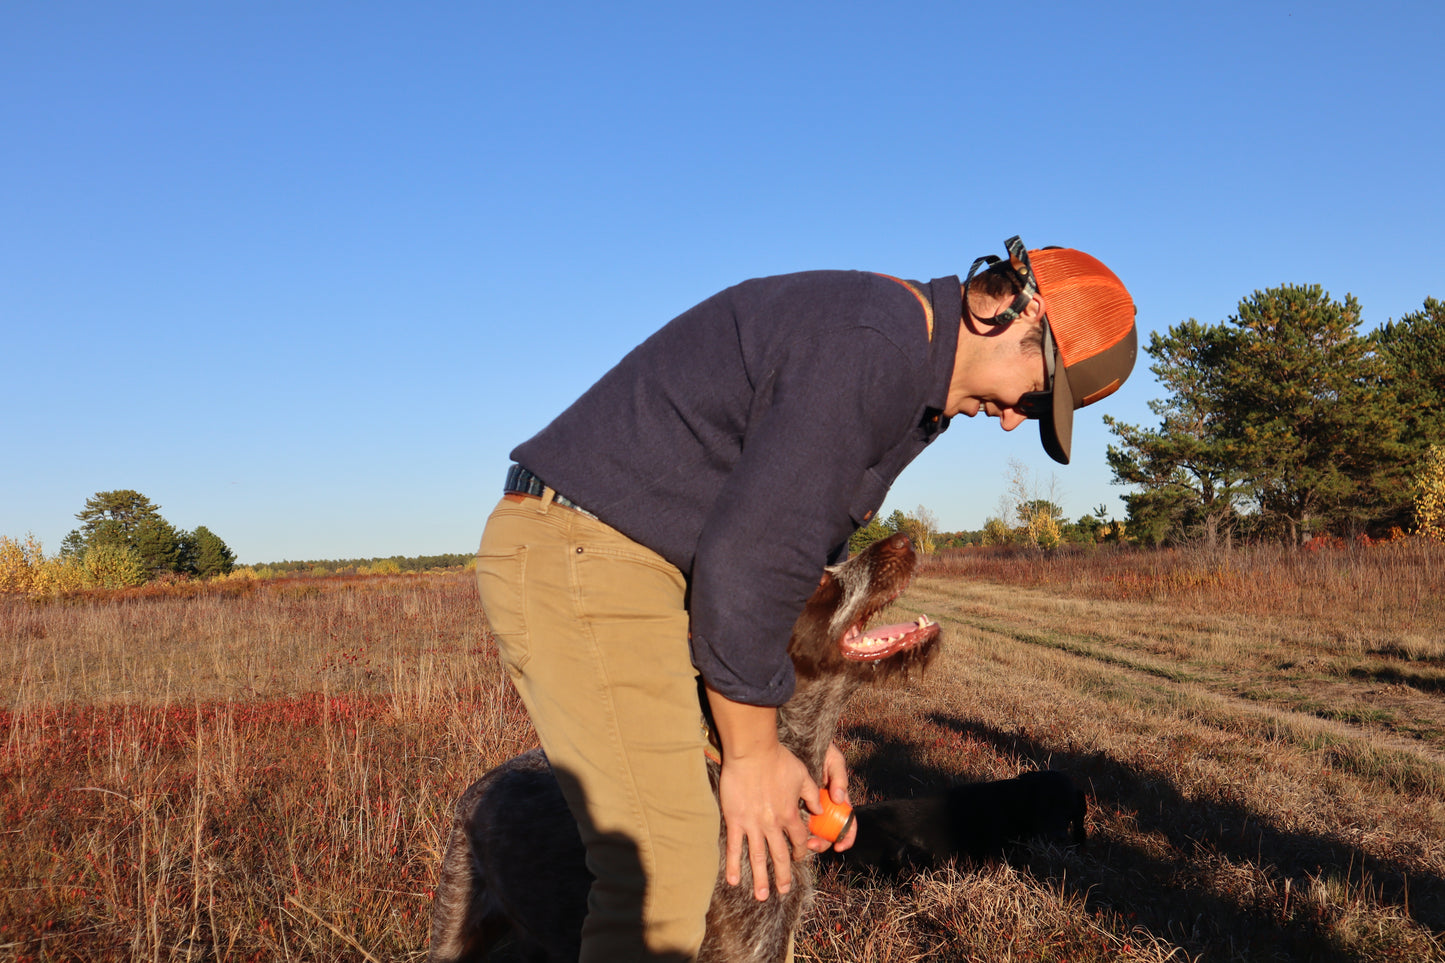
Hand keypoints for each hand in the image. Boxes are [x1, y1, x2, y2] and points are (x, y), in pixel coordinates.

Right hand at [704, 684, 817, 900]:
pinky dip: (733, 865)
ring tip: (761, 896)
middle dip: (782, 875)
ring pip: (757, 857)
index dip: (800, 851)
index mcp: (789, 814)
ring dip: (760, 878)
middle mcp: (772, 824)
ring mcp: (752, 824)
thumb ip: (811, 794)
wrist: (752, 751)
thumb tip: (818, 808)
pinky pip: (734, 846)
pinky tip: (733, 880)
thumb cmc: (778, 759)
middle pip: (780, 855)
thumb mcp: (802, 775)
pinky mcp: (735, 820)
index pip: (798, 840)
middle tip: (783, 891)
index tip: (799, 857)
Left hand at [805, 741, 856, 852]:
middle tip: (813, 845)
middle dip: (823, 842)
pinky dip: (796, 831)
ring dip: (810, 841)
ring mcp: (811, 806)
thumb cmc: (820, 748)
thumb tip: (839, 798)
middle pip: (829, 832)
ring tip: (803, 843)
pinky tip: (791, 835)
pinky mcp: (795, 804)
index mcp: (838, 798)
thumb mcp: (833, 760)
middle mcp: (826, 805)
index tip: (840, 845)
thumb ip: (839, 777)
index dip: (847, 837)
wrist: (796, 738)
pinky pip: (797, 821)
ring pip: (813, 830)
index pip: (848, 822)